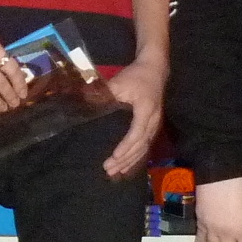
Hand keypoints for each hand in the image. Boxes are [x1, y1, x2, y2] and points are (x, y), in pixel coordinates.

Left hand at [99, 60, 165, 177]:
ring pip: (144, 147)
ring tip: (116, 172)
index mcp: (146, 110)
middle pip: (140, 145)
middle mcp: (154, 120)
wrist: (155, 68)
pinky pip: (145, 145)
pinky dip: (136, 157)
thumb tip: (85, 104)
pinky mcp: (153, 126)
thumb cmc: (136, 75)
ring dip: (130, 161)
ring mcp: (155, 124)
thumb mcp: (119, 82)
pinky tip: (127, 166)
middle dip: (125, 159)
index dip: (126, 147)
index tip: (114, 157)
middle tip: (109, 170)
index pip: (136, 133)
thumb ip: (104, 94)